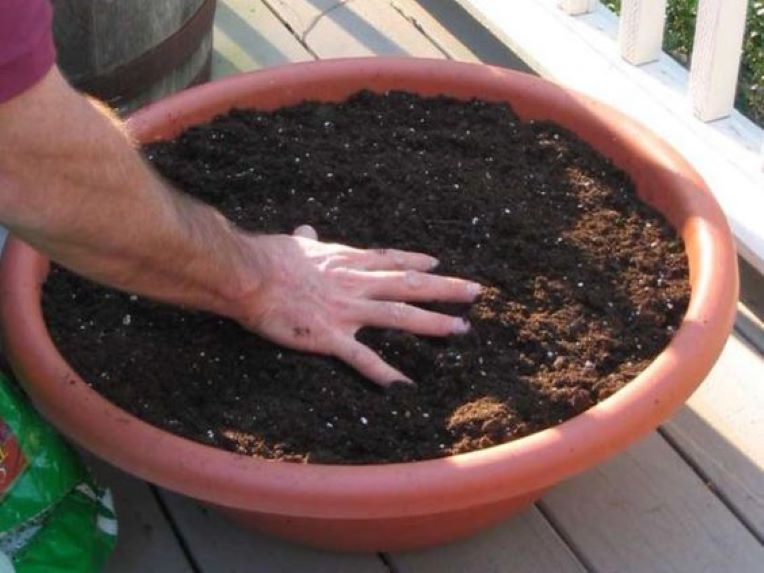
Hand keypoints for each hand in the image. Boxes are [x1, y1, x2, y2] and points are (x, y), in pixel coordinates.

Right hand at [236, 226, 480, 385]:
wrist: (248, 275)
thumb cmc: (267, 257)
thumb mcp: (293, 244)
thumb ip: (306, 241)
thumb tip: (305, 230)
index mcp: (346, 261)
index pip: (390, 260)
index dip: (417, 261)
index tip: (438, 262)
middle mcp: (355, 283)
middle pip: (409, 284)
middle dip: (445, 288)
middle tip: (475, 292)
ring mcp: (346, 310)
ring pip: (399, 315)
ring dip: (432, 323)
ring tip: (461, 329)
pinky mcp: (330, 336)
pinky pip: (362, 358)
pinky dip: (384, 372)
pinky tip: (404, 385)